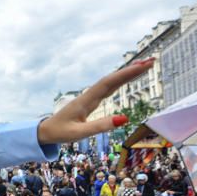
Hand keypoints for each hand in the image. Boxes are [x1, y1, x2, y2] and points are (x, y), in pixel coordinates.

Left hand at [37, 58, 154, 143]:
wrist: (45, 131)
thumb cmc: (60, 133)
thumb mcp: (79, 133)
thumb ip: (100, 127)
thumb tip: (124, 119)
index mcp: (86, 101)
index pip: (109, 83)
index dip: (126, 74)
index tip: (143, 66)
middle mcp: (89, 95)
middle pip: (112, 79)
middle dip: (131, 70)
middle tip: (151, 62)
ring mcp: (89, 97)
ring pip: (110, 82)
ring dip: (127, 74)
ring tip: (144, 66)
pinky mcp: (90, 101)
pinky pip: (107, 88)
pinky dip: (119, 81)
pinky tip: (126, 78)